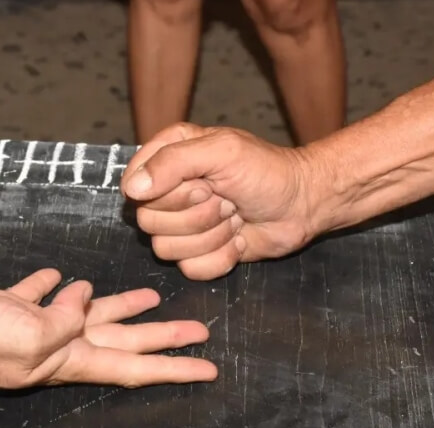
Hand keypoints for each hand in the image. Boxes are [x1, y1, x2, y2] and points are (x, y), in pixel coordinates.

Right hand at [0, 268, 217, 388]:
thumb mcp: (28, 334)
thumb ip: (67, 320)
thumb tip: (84, 297)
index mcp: (64, 359)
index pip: (131, 366)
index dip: (173, 367)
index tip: (208, 367)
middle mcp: (53, 347)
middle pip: (119, 341)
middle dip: (161, 336)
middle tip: (200, 327)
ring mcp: (29, 328)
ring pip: (85, 315)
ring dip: (118, 307)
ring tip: (149, 298)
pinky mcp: (6, 308)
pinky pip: (40, 297)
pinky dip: (55, 288)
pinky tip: (62, 277)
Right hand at [120, 123, 332, 279]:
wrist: (302, 205)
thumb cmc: (267, 171)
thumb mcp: (222, 152)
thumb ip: (173, 162)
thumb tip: (132, 189)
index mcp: (167, 157)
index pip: (134, 185)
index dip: (167, 193)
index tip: (202, 184)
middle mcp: (169, 192)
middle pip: (148, 222)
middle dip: (195, 216)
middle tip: (225, 200)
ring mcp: (181, 225)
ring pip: (166, 249)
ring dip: (210, 237)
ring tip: (233, 217)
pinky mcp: (197, 253)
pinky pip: (190, 269)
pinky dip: (220, 257)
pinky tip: (237, 239)